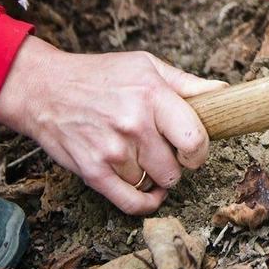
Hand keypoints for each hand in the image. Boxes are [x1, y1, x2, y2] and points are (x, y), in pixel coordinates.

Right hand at [0, 36, 223, 214]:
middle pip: (176, 169)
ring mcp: (112, 152)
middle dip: (178, 164)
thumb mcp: (146, 66)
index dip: (201, 151)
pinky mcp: (93, 173)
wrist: (45, 90)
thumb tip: (223, 93)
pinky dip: (146, 202)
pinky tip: (149, 191)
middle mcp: (133, 125)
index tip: (195, 149)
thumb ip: (186, 83)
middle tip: (169, 152)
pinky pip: (131, 203)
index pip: (194, 139)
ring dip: (155, 175)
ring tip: (144, 156)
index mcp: (152, 95)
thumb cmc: (100, 75)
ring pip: (155, 183)